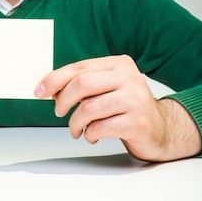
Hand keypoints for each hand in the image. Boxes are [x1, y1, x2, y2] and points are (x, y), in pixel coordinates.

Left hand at [34, 55, 201, 161]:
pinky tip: (93, 136)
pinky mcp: (138, 122)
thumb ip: (84, 84)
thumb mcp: (107, 88)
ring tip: (76, 130)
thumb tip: (48, 88)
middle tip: (59, 113)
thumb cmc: (126, 107)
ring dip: (75, 123)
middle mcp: (129, 77)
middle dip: (63, 101)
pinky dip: (89, 135)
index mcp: (119, 64)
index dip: (54, 79)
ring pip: (88, 108)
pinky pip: (100, 128)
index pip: (79, 68)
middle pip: (82, 84)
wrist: (161, 129)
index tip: (39, 91)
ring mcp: (135, 99)